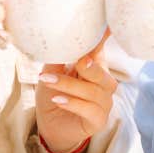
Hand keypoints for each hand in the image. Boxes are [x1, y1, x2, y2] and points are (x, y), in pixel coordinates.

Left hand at [35, 31, 118, 152]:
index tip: (106, 26)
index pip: (100, 50)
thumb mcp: (52, 73)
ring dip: (69, 86)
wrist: (51, 126)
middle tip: (76, 61)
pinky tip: (58, 100)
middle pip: (102, 73)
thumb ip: (58, 58)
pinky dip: (73, 104)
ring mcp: (103, 103)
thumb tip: (56, 38)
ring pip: (93, 92)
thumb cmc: (54, 95)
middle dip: (89, 67)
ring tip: (48, 81)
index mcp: (95, 67)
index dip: (104, 38)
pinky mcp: (98, 120)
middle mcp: (104, 84)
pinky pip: (90, 110)